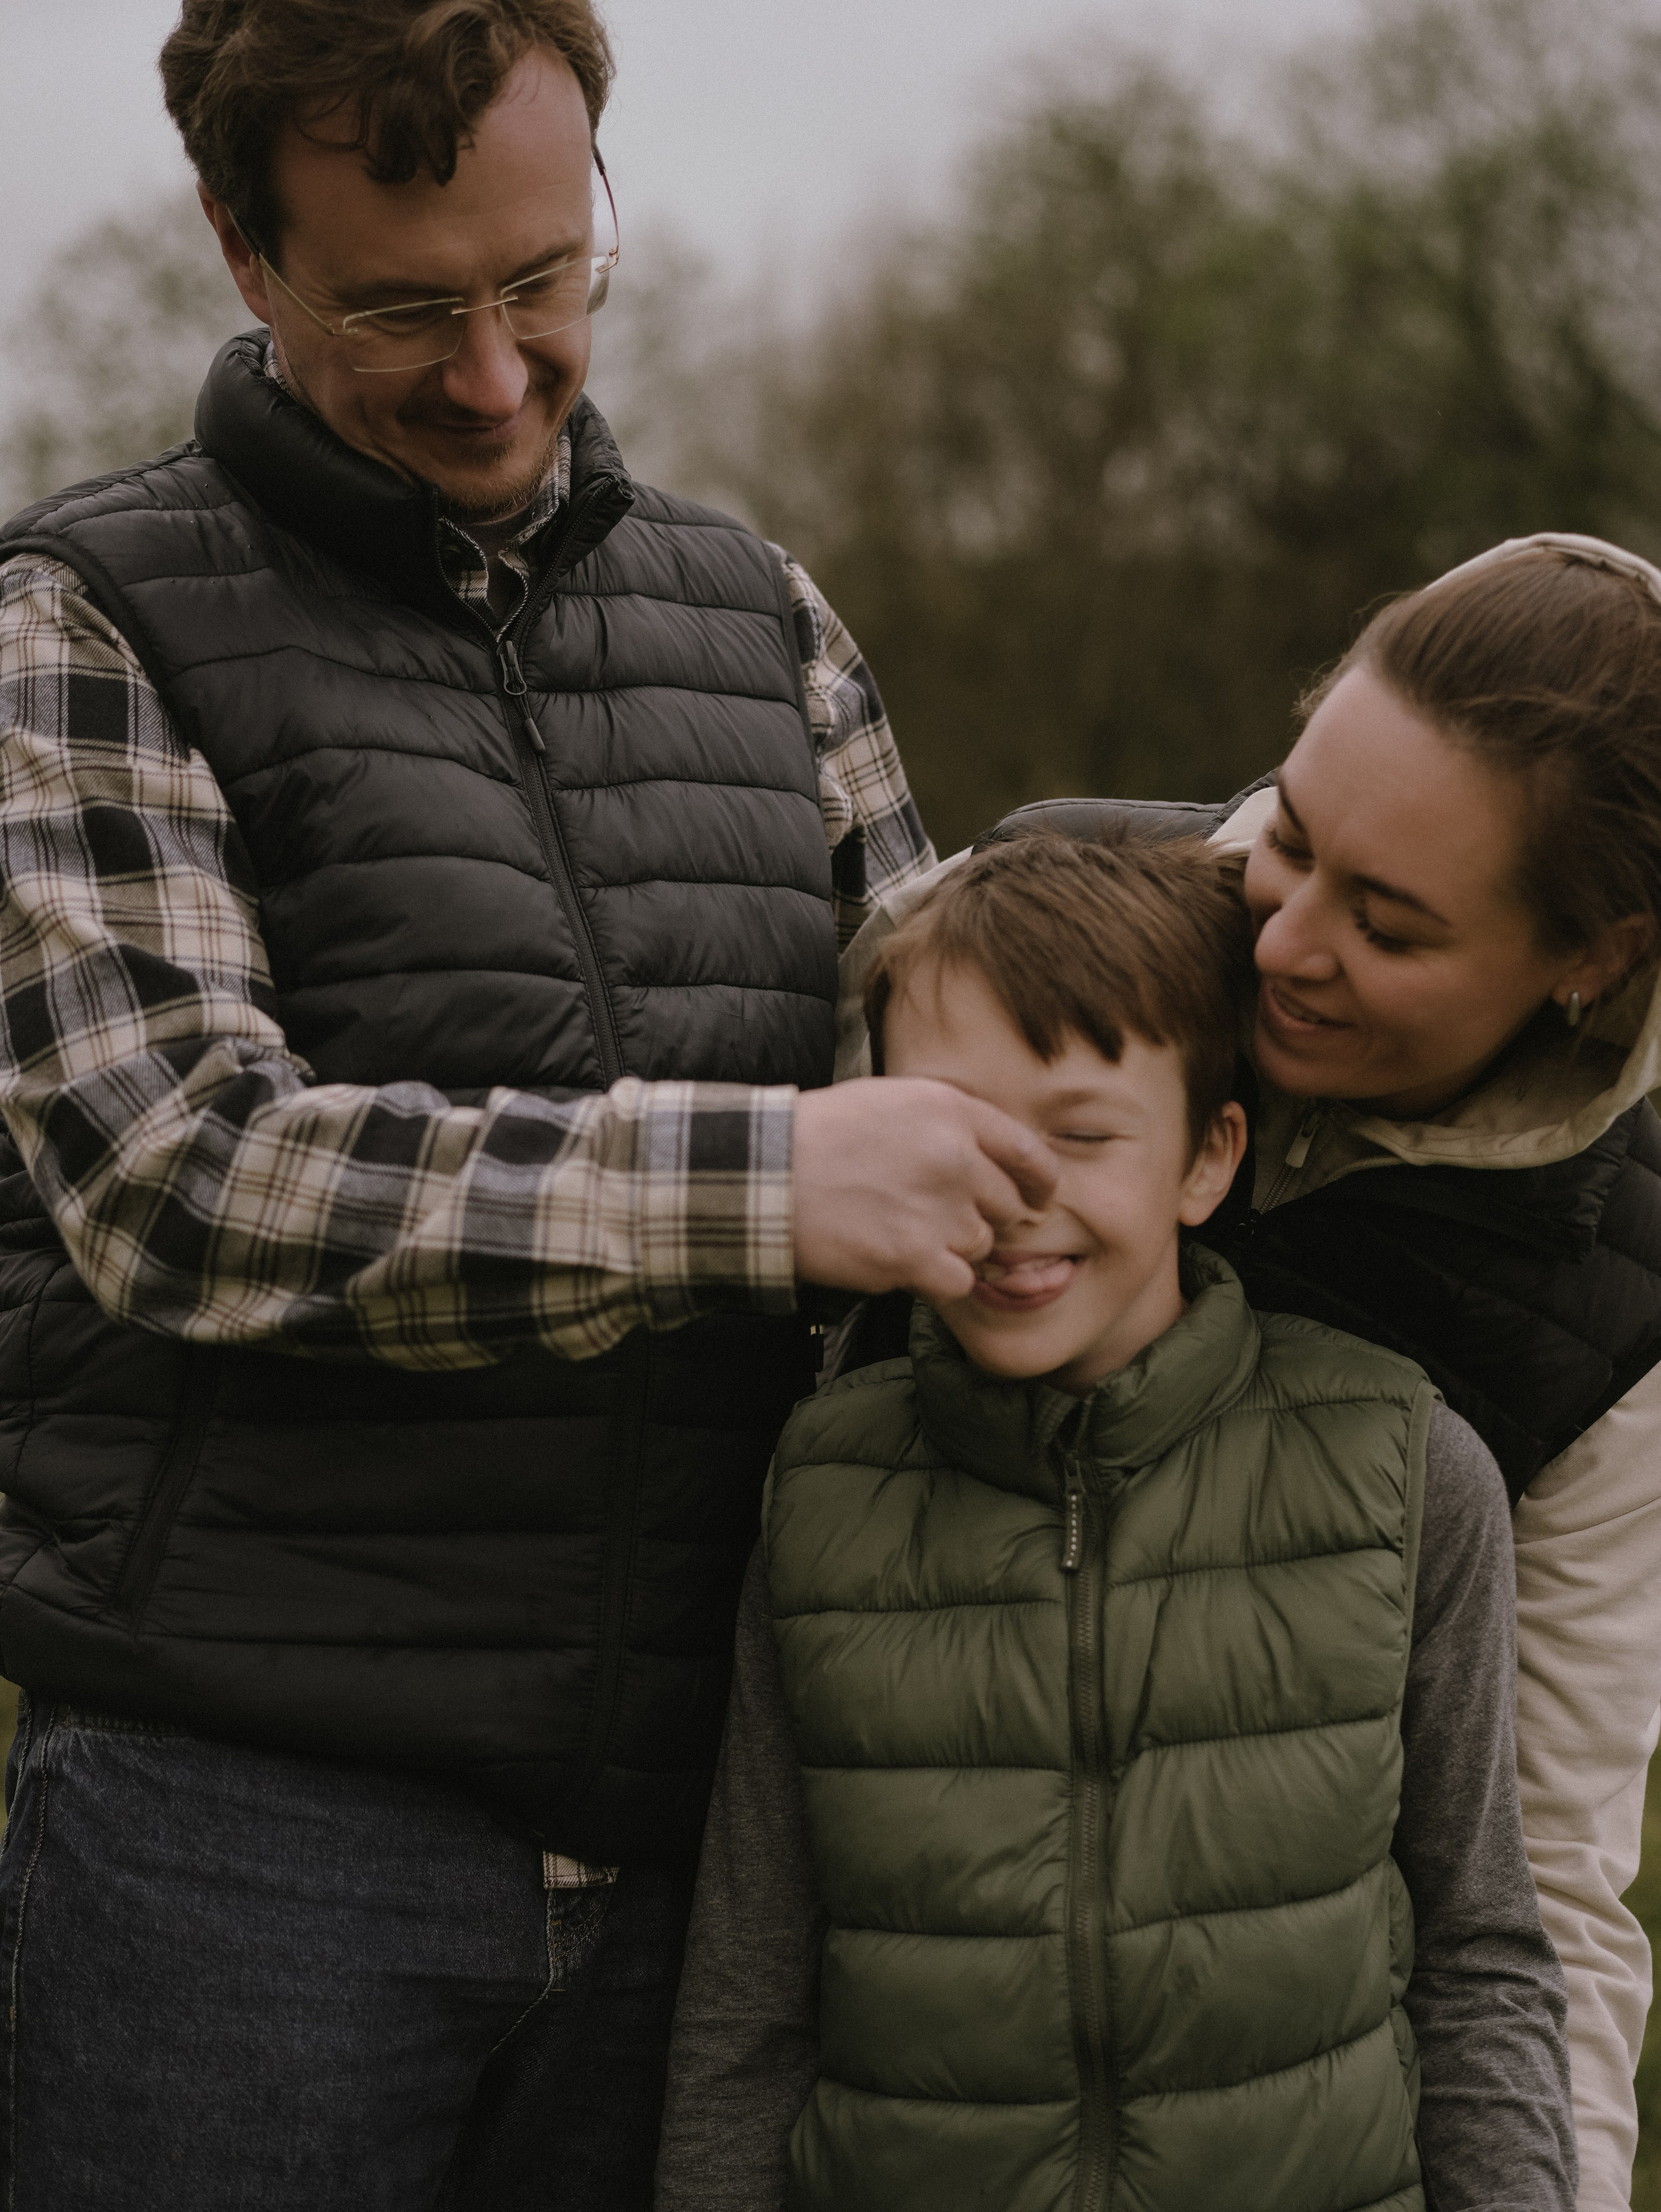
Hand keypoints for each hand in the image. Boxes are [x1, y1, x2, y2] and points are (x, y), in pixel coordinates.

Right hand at [792, 1079, 1056, 1302]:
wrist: (765, 1176)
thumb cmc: (821, 1137)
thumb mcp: (892, 1101)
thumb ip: (949, 1124)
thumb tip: (993, 1159)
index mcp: (952, 1111)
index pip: (1028, 1153)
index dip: (1038, 1182)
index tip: (1036, 1198)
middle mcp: (955, 1158)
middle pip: (1004, 1206)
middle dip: (976, 1215)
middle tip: (929, 1214)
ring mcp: (937, 1211)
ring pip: (979, 1246)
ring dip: (949, 1247)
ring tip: (898, 1230)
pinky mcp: (914, 1258)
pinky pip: (957, 1281)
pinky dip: (933, 1278)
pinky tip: (897, 1259)